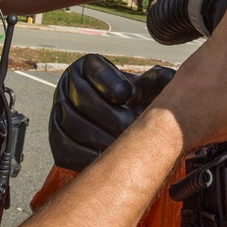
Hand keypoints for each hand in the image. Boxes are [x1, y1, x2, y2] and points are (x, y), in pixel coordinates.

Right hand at [49, 54, 173, 171]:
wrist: (120, 123)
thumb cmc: (136, 101)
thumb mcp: (146, 88)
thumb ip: (155, 83)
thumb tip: (169, 78)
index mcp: (88, 67)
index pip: (93, 72)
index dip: (108, 83)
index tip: (128, 96)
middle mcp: (68, 86)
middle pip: (81, 99)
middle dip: (108, 115)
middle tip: (131, 127)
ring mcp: (58, 113)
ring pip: (72, 124)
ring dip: (100, 137)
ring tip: (123, 145)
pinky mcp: (57, 140)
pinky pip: (66, 149)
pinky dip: (87, 156)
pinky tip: (108, 159)